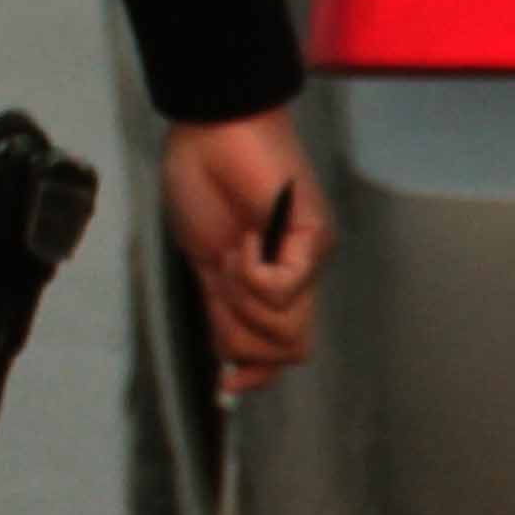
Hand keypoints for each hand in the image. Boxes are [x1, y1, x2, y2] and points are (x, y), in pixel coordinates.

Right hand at [164, 108, 327, 399]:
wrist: (212, 127)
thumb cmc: (202, 178)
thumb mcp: (204, 259)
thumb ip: (222, 309)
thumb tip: (229, 367)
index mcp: (270, 281)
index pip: (281, 350)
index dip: (257, 375)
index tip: (227, 387)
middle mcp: (299, 276)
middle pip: (284, 350)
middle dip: (241, 331)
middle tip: (222, 278)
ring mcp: (309, 258)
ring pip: (282, 328)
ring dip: (243, 298)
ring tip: (235, 249)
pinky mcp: (312, 239)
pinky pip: (280, 291)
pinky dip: (251, 272)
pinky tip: (247, 237)